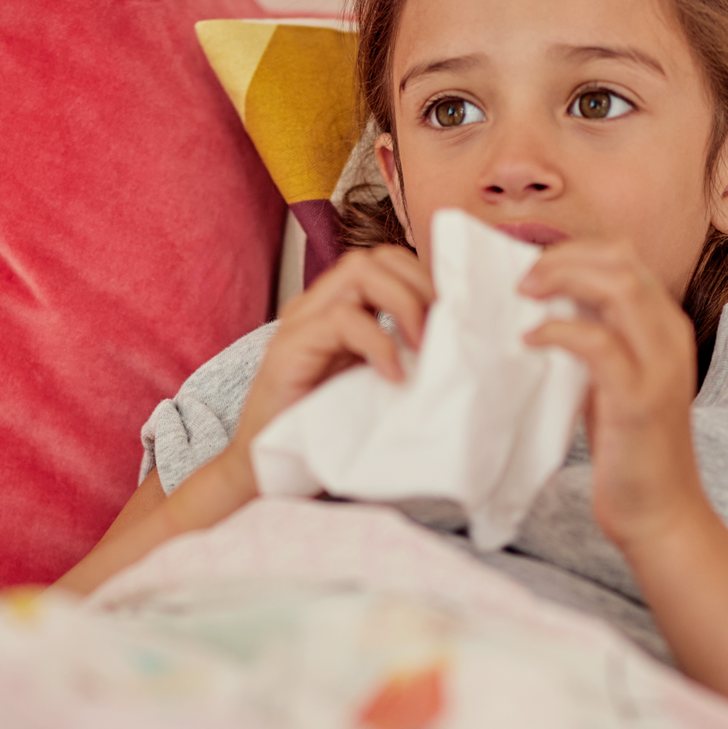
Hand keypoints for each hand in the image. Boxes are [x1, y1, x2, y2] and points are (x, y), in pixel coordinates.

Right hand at [226, 246, 436, 489]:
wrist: (270, 471)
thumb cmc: (325, 432)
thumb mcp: (375, 385)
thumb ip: (402, 357)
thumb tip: (457, 347)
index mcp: (339, 309)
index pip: (388, 263)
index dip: (425, 280)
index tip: (453, 318)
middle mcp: (317, 305)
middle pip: (376, 258)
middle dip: (420, 286)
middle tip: (443, 331)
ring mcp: (301, 322)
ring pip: (358, 272)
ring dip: (403, 303)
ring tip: (422, 347)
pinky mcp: (290, 347)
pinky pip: (341, 319)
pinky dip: (378, 343)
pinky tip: (393, 377)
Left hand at [519, 240, 708, 551]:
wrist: (660, 512)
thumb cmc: (628, 449)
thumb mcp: (610, 381)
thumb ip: (592, 342)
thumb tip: (543, 310)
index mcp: (664, 328)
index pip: (625, 257)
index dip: (575, 250)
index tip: (532, 268)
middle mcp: (670, 337)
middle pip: (622, 260)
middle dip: (564, 257)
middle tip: (520, 278)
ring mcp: (660, 367)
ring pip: (619, 287)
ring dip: (563, 280)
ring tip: (523, 296)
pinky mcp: (639, 400)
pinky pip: (599, 344)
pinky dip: (559, 332)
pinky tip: (531, 342)